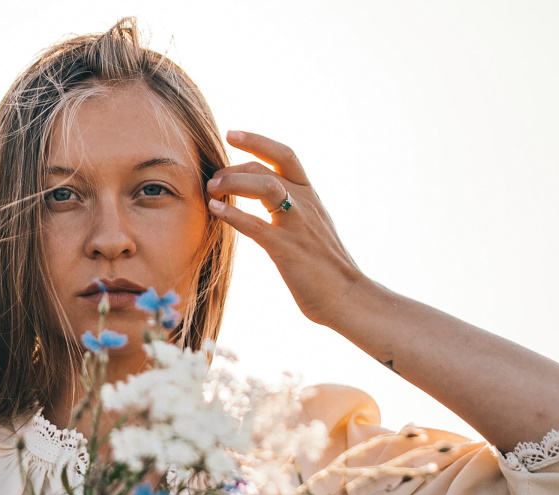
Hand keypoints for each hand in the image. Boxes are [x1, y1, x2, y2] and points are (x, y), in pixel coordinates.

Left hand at [206, 130, 367, 326]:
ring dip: (234, 182)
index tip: (232, 134)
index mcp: (310, 195)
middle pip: (268, 167)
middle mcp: (305, 203)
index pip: (284, 155)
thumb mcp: (309, 226)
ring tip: (211, 189)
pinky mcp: (288, 249)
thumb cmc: (323, 265)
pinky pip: (256, 225)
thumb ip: (289, 209)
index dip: (257, 141)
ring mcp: (297, 224)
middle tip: (212, 178)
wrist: (346, 296)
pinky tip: (215, 209)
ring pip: (266, 186)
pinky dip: (233, 214)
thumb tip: (264, 199)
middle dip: (235, 167)